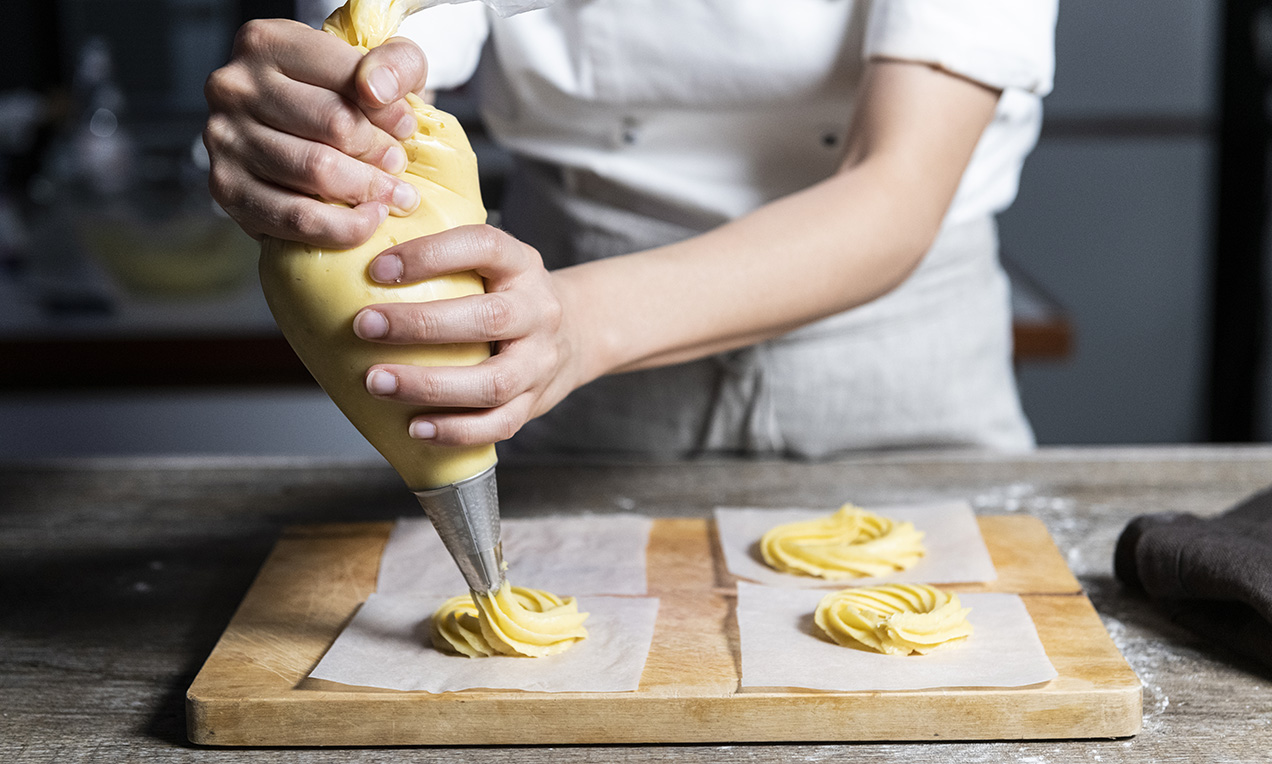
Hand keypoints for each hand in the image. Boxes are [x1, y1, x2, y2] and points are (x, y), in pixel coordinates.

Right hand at [203, 18, 429, 246]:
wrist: (301, 133)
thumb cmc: (343, 96)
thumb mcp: (378, 64)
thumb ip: (395, 62)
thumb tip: (377, 90)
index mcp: (267, 43)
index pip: (346, 78)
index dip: (389, 110)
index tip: (407, 127)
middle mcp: (235, 87)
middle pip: (333, 126)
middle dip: (380, 153)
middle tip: (401, 167)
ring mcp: (224, 139)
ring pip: (315, 172)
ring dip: (368, 191)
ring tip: (394, 196)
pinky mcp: (227, 189)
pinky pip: (295, 218)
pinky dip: (342, 227)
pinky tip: (368, 220)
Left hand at [352, 225, 583, 445]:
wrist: (576, 334)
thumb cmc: (509, 295)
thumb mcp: (493, 264)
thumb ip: (444, 260)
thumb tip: (353, 256)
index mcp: (522, 266)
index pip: (483, 247)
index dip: (432, 255)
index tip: (378, 269)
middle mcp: (538, 311)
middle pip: (488, 319)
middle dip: (421, 324)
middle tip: (364, 326)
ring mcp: (539, 362)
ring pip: (492, 382)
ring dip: (430, 385)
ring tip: (377, 382)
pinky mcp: (534, 403)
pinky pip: (499, 425)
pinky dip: (455, 430)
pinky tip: (415, 427)